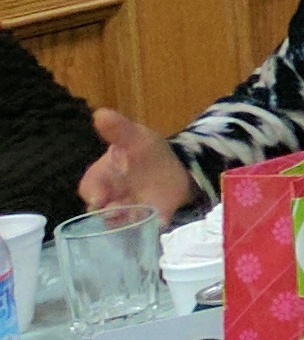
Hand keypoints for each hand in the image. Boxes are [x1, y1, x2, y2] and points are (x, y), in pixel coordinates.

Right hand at [79, 107, 194, 217]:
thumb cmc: (146, 152)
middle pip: (102, 211)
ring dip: (127, 221)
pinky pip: (152, 225)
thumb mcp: (135, 137)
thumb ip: (118, 130)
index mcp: (104, 178)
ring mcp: (133, 210)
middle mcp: (113, 199)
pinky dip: (156, 223)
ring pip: (123, 223)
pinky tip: (161, 221)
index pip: (90, 187)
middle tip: (115, 209)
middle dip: (108, 212)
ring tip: (136, 215)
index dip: (93, 192)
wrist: (176, 164)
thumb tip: (100, 114)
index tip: (98, 197)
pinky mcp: (154, 216)